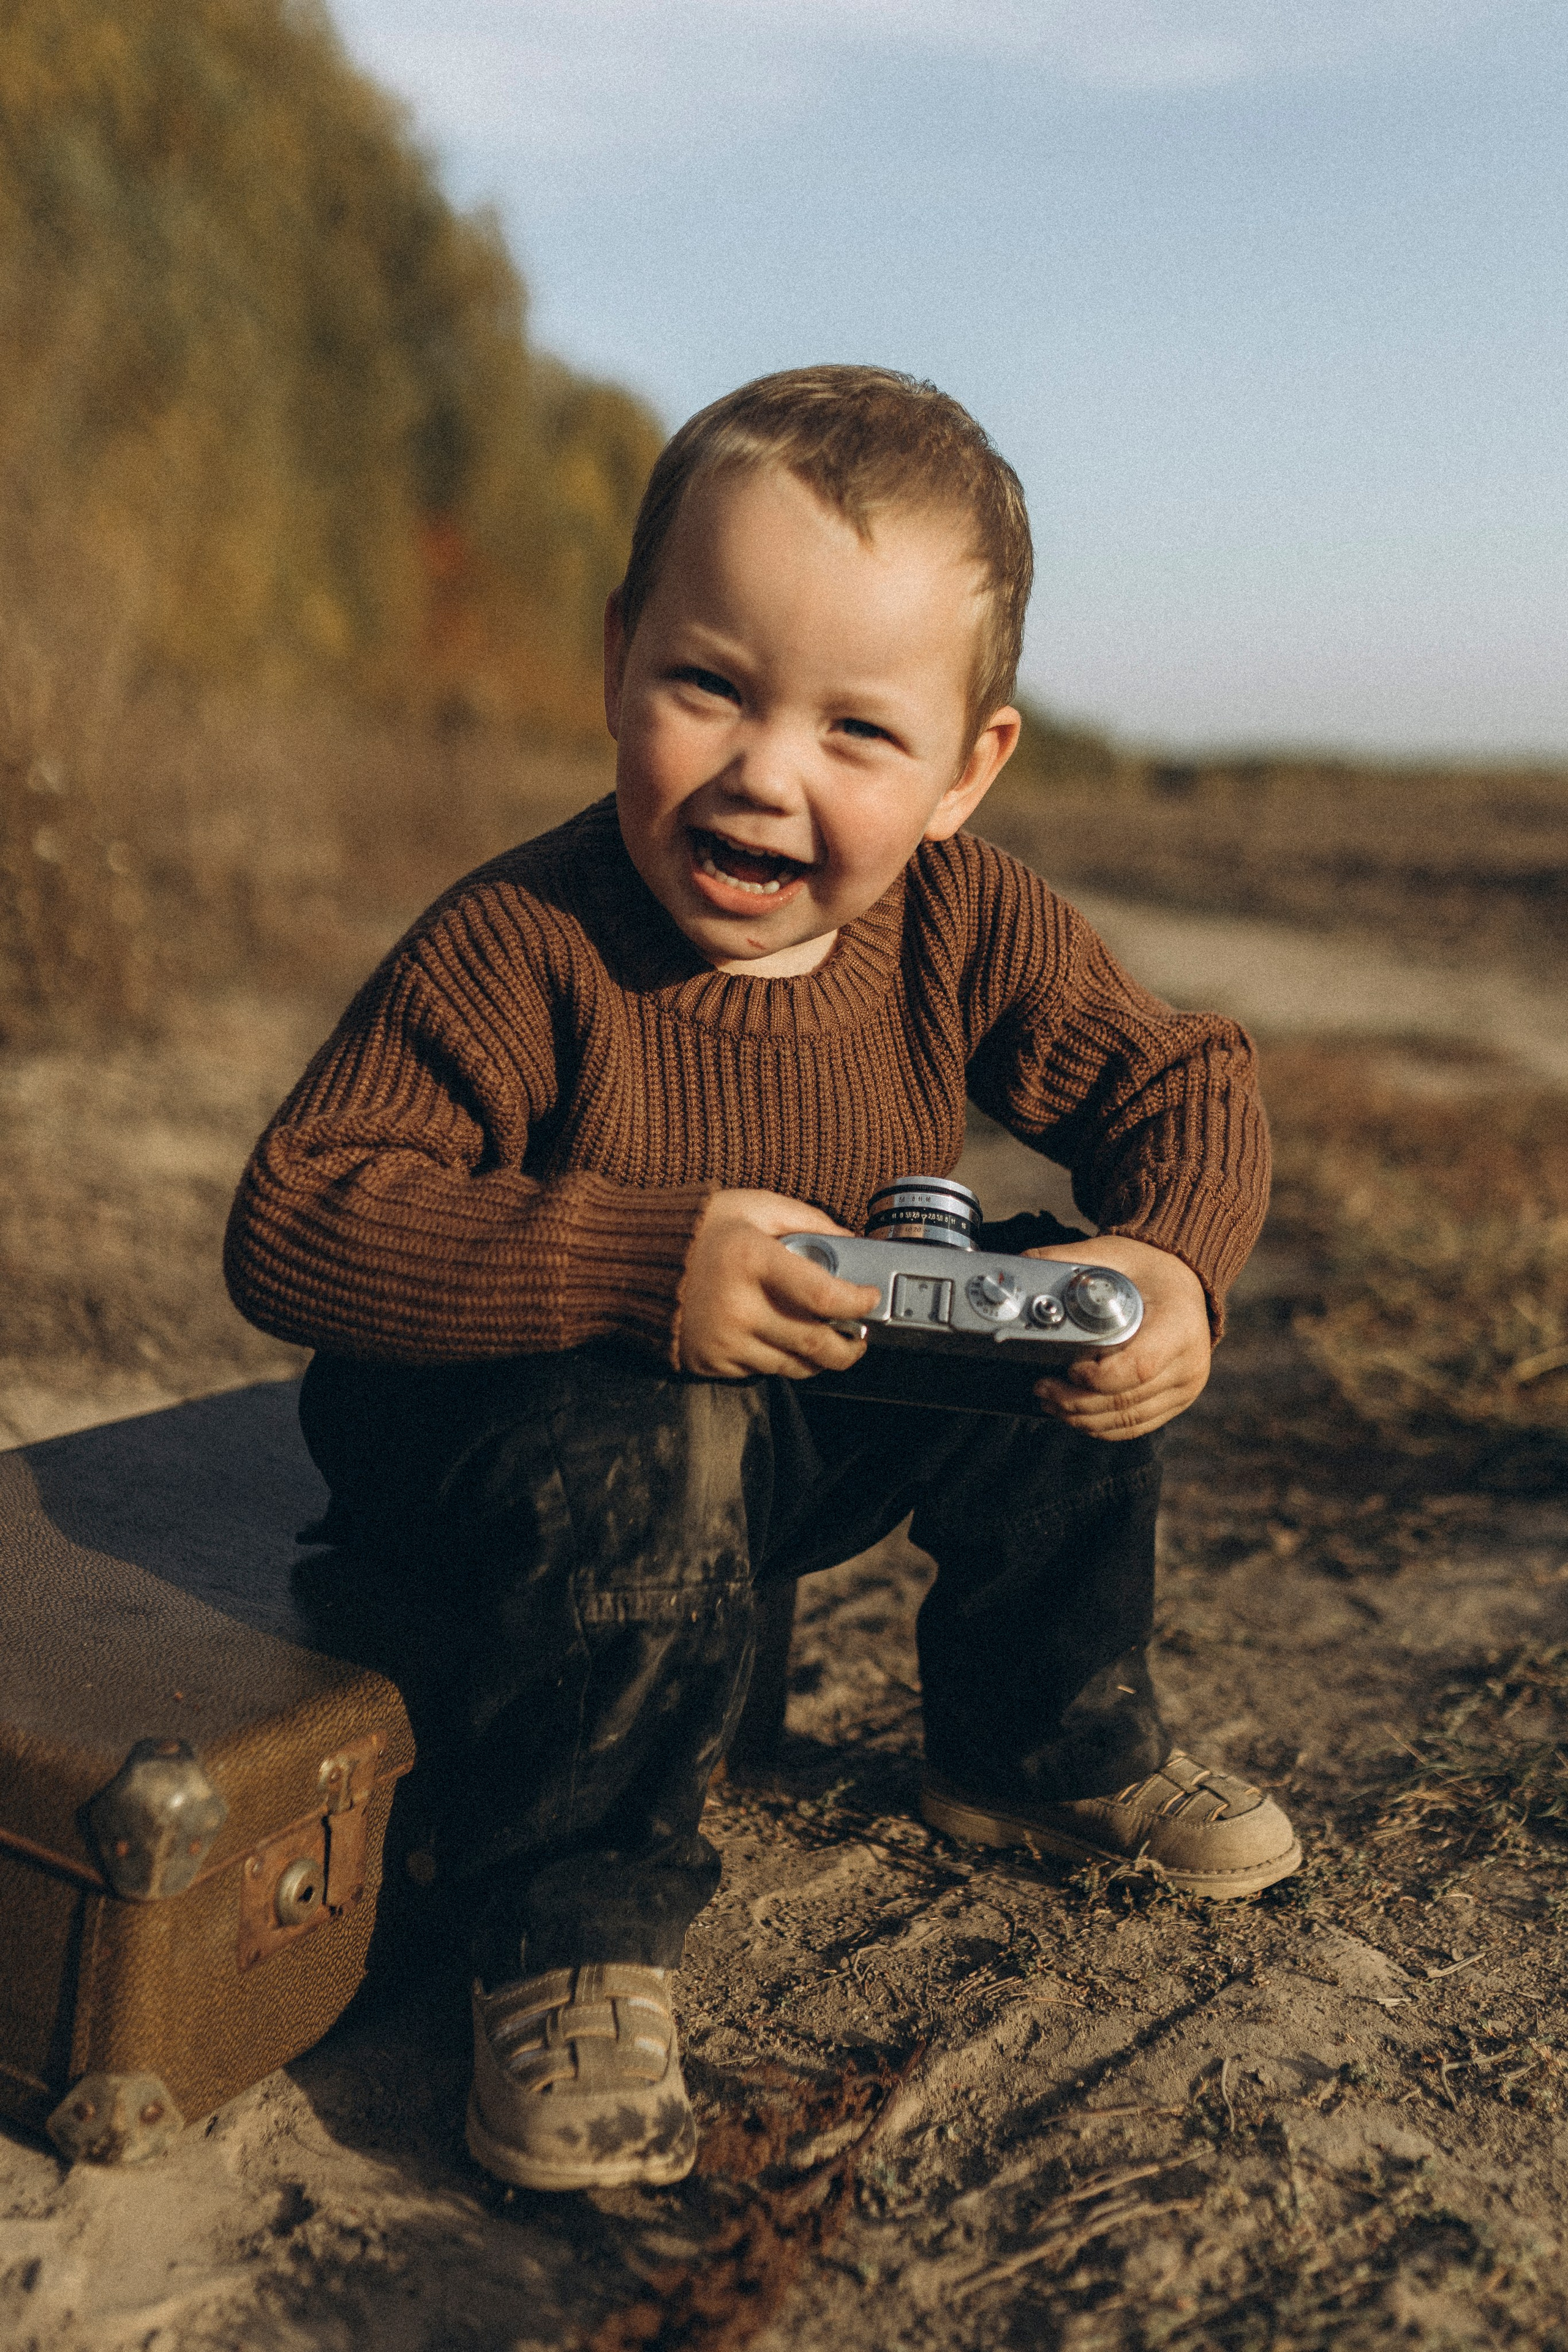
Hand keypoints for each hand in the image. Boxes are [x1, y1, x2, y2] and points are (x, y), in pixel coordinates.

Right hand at [676, 1191, 881, 1380]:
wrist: (628, 1262)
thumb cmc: (696, 1228)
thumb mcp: (751, 1206)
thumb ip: (805, 1219)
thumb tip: (850, 1241)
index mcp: (753, 1261)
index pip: (824, 1296)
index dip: (858, 1302)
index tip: (869, 1298)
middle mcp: (740, 1308)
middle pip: (815, 1345)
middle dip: (850, 1348)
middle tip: (860, 1338)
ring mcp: (724, 1341)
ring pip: (792, 1367)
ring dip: (818, 1359)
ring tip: (828, 1342)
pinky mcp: (710, 1363)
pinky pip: (759, 1372)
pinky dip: (777, 1360)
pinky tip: (778, 1339)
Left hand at [1026, 1235, 1210, 1439]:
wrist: (1182, 1280)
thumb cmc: (1144, 1268)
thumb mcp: (1109, 1255)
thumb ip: (1066, 1261)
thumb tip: (1019, 1268)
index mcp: (1178, 1325)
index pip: (1137, 1368)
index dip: (1096, 1377)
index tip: (1067, 1367)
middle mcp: (1188, 1362)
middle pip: (1126, 1399)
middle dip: (1076, 1402)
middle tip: (1041, 1389)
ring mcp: (1185, 1386)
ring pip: (1127, 1420)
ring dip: (1083, 1418)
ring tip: (1050, 1402)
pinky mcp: (1177, 1400)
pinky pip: (1136, 1426)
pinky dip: (1102, 1426)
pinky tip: (1075, 1415)